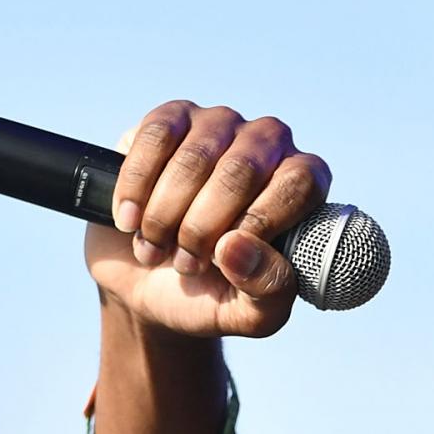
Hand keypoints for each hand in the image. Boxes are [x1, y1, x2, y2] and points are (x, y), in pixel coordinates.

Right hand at [84, 100, 332, 338]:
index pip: (299, 183)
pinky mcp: (171, 119)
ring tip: (156, 250)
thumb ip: (266, 290)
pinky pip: (155, 135)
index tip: (223, 260)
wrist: (149, 284)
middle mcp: (269, 146)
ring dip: (165, 215)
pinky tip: (130, 220)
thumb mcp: (249, 314)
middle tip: (186, 264)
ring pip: (195, 157)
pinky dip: (136, 187)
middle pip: (242, 170)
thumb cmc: (213, 294)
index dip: (258, 222)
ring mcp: (220, 126)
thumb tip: (237, 247)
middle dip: (203, 227)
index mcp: (304, 186)